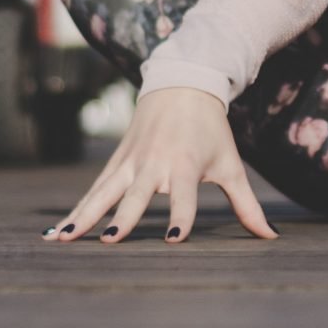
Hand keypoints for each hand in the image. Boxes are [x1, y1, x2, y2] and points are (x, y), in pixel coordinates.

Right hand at [46, 86, 276, 245]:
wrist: (183, 85)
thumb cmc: (211, 131)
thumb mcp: (231, 165)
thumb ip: (247, 204)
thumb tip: (271, 237)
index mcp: (186, 165)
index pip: (185, 197)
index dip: (181, 217)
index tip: (174, 240)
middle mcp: (155, 164)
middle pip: (137, 196)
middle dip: (124, 218)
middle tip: (110, 242)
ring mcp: (131, 162)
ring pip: (104, 192)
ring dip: (84, 215)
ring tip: (63, 239)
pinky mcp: (116, 162)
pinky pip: (93, 190)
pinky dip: (75, 209)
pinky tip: (56, 233)